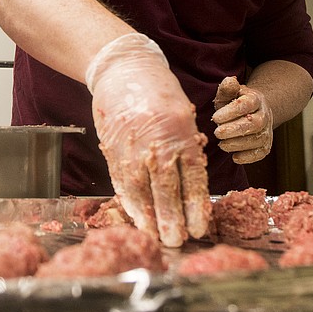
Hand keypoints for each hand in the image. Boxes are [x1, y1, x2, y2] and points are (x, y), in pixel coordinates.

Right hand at [85, 33, 210, 246]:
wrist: (122, 70)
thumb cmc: (159, 93)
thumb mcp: (182, 115)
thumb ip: (186, 148)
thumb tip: (189, 186)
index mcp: (181, 133)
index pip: (192, 179)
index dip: (195, 207)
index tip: (200, 227)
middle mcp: (156, 143)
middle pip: (166, 190)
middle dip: (171, 220)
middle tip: (177, 241)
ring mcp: (131, 148)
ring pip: (141, 191)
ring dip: (149, 218)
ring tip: (156, 237)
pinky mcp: (112, 150)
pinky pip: (122, 182)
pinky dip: (129, 202)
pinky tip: (137, 217)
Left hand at [210, 77, 273, 163]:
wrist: (255, 110)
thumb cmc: (235, 101)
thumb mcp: (230, 93)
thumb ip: (227, 88)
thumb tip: (229, 81)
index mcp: (255, 99)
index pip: (246, 104)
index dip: (231, 112)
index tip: (215, 117)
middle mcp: (264, 115)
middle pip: (254, 124)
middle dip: (234, 130)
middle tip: (217, 133)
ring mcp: (266, 130)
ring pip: (258, 139)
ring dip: (238, 144)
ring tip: (222, 144)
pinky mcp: (266, 144)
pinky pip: (261, 153)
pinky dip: (249, 157)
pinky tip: (235, 157)